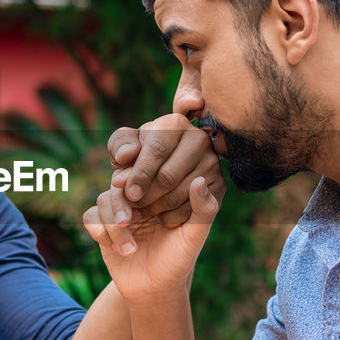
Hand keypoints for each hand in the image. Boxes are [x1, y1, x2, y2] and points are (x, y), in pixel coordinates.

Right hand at [82, 176, 218, 301]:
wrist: (154, 289)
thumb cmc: (178, 259)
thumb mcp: (195, 235)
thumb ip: (203, 209)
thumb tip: (200, 181)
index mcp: (159, 192)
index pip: (145, 172)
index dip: (139, 180)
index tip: (139, 198)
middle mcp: (138, 198)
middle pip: (120, 183)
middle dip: (121, 203)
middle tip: (128, 221)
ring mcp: (119, 211)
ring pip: (104, 200)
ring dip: (113, 225)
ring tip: (130, 249)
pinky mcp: (102, 226)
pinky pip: (91, 217)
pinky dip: (100, 232)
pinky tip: (117, 250)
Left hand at [108, 115, 224, 227]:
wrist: (158, 184)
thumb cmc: (137, 164)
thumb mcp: (122, 152)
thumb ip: (120, 147)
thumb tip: (127, 154)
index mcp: (173, 123)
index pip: (156, 150)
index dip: (140, 174)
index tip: (127, 192)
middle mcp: (198, 138)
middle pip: (167, 176)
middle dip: (145, 196)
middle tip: (132, 205)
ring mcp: (212, 162)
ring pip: (179, 195)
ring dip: (155, 208)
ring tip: (143, 209)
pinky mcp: (219, 186)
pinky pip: (192, 209)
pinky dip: (172, 216)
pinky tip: (161, 214)